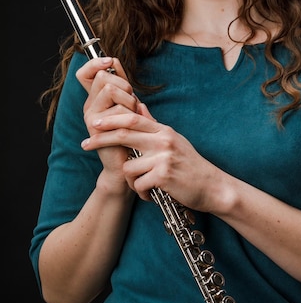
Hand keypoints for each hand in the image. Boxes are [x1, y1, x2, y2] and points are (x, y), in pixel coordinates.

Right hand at [76, 57, 141, 187]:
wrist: (127, 163)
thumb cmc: (131, 133)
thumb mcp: (128, 103)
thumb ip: (121, 82)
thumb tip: (113, 60)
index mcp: (95, 98)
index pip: (85, 73)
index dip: (95, 63)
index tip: (109, 61)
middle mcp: (89, 105)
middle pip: (103, 77)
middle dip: (124, 85)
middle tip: (131, 102)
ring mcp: (90, 116)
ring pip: (110, 89)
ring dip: (129, 100)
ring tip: (133, 115)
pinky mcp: (96, 127)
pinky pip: (118, 109)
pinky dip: (132, 114)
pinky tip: (133, 126)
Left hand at [77, 58, 221, 208]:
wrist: (213, 186)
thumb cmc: (191, 165)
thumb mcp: (174, 140)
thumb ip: (155, 125)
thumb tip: (139, 106)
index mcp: (164, 131)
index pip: (133, 118)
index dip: (111, 119)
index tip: (94, 122)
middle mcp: (163, 141)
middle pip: (124, 134)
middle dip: (101, 139)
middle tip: (85, 143)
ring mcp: (164, 158)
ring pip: (129, 167)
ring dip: (130, 181)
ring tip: (142, 186)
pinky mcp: (164, 176)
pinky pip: (139, 184)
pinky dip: (141, 193)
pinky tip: (151, 195)